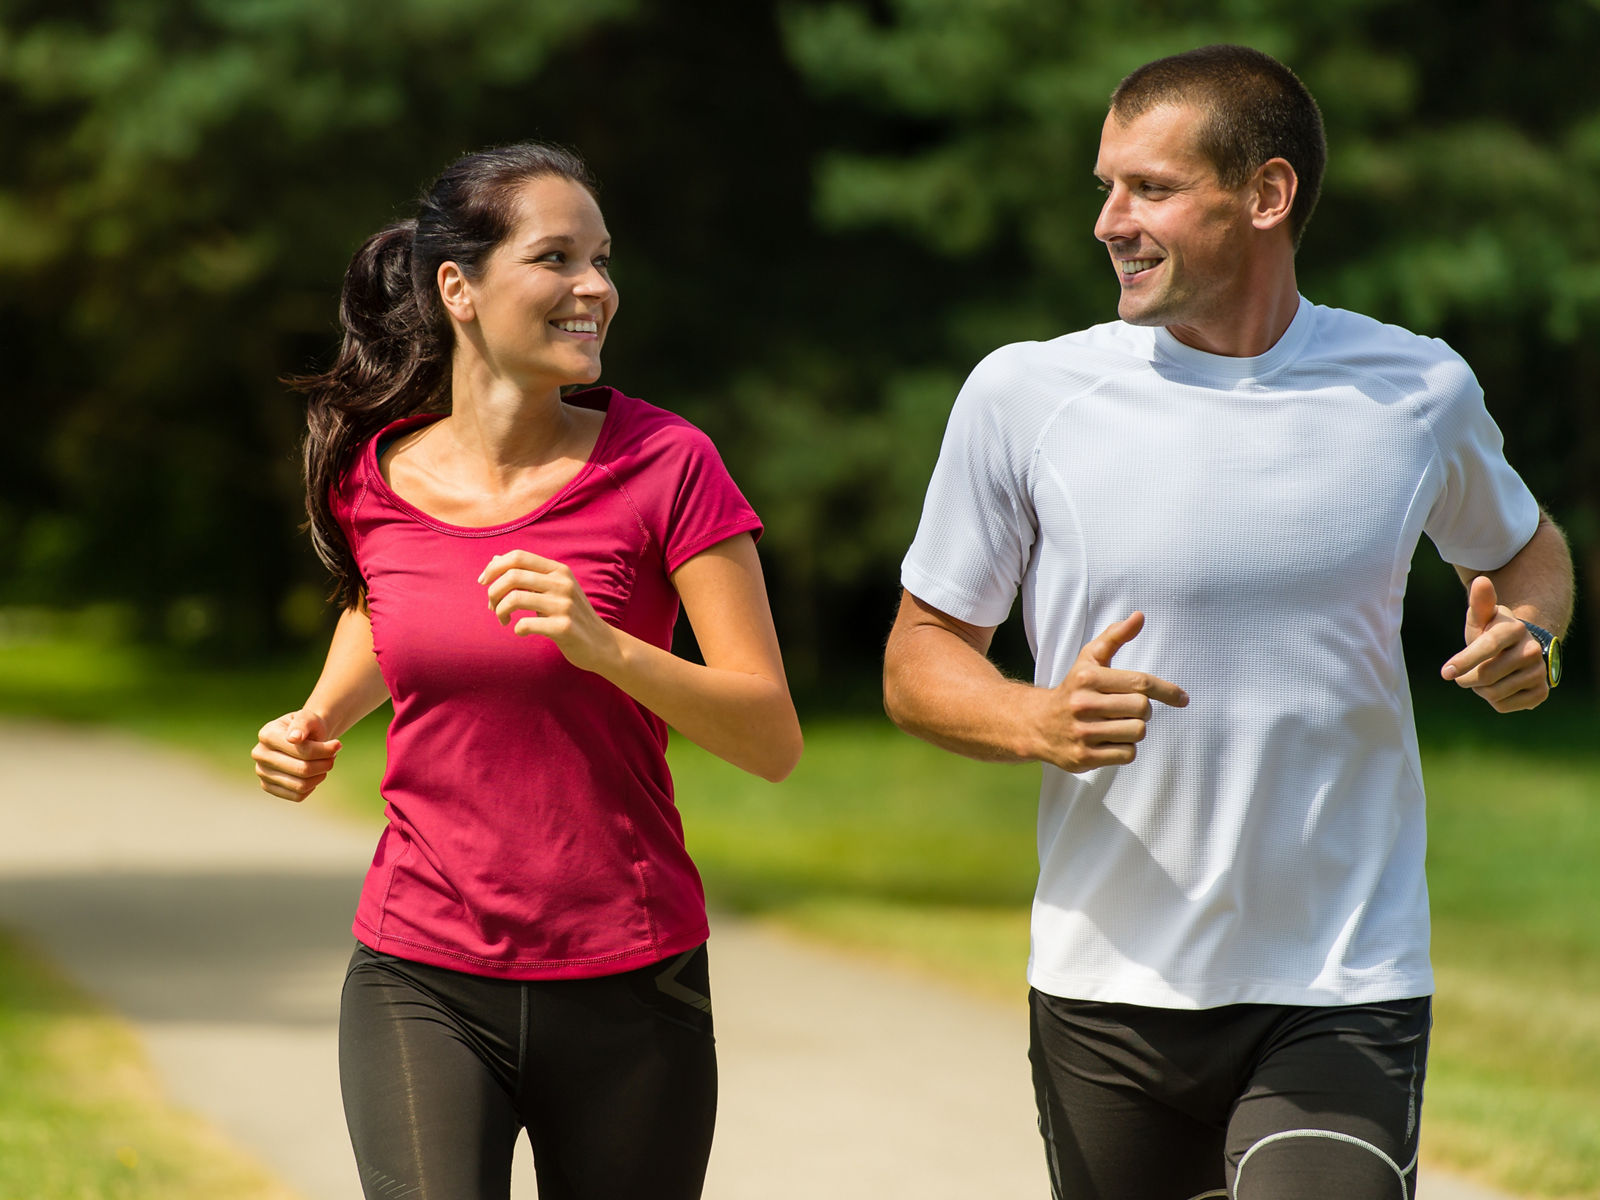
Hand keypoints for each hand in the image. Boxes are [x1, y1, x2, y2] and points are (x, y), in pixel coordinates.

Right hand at [252, 710, 340, 802]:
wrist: (303, 736)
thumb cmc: (307, 726)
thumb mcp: (308, 717)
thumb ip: (303, 724)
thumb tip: (294, 738)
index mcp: (267, 734)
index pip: (303, 751)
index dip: (325, 751)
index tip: (338, 745)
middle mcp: (260, 754)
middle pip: (302, 769)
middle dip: (325, 764)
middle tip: (333, 756)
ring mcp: (262, 772)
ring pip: (300, 785)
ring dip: (320, 775)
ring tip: (326, 764)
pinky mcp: (267, 786)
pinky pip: (297, 796)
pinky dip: (312, 786)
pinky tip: (314, 774)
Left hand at [479, 551, 619, 672]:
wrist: (602, 644)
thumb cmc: (571, 616)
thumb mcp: (553, 590)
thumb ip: (526, 575)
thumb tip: (494, 559)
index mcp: (558, 571)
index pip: (518, 556)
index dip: (494, 567)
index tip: (483, 583)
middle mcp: (563, 583)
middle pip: (513, 576)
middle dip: (493, 592)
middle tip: (492, 607)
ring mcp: (565, 605)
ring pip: (515, 599)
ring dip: (500, 611)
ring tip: (503, 620)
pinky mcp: (564, 627)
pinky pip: (526, 624)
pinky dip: (517, 629)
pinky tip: (521, 632)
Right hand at [1037, 612, 1188, 771]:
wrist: (1037, 724)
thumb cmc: (1073, 689)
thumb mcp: (1089, 659)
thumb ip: (1115, 636)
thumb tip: (1139, 616)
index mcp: (1087, 678)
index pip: (1141, 683)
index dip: (1166, 690)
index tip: (1182, 698)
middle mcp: (1083, 704)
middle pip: (1142, 709)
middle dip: (1143, 710)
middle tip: (1129, 709)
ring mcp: (1083, 732)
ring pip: (1137, 732)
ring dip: (1134, 729)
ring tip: (1117, 724)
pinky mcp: (1084, 757)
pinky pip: (1127, 754)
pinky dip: (1125, 749)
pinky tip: (1109, 741)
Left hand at [1440, 576, 1548, 711]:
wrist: (1518, 650)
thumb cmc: (1491, 632)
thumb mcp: (1481, 618)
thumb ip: (1479, 603)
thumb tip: (1481, 581)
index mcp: (1514, 629)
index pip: (1487, 647)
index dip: (1465, 661)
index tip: (1445, 673)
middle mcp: (1532, 650)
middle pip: (1486, 675)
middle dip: (1468, 678)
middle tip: (1468, 671)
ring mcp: (1540, 672)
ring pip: (1493, 693)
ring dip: (1480, 689)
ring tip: (1486, 676)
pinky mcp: (1542, 692)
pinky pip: (1503, 706)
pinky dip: (1494, 700)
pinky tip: (1500, 686)